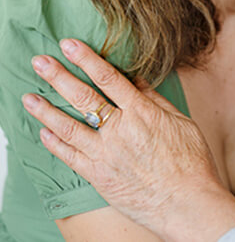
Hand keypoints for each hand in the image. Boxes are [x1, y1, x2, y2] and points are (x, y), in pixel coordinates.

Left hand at [22, 41, 234, 241]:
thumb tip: (136, 79)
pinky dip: (55, 144)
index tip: (70, 45)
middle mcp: (120, 131)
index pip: (109, 78)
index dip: (87, 59)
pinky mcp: (99, 177)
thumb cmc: (191, 161)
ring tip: (29, 96)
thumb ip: (156, 99)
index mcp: (142, 113)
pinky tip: (43, 132)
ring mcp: (106, 155)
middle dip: (59, 77)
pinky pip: (71, 158)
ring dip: (46, 111)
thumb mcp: (181, 121)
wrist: (187, 203)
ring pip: (69, 128)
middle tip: (40, 61)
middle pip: (84, 98)